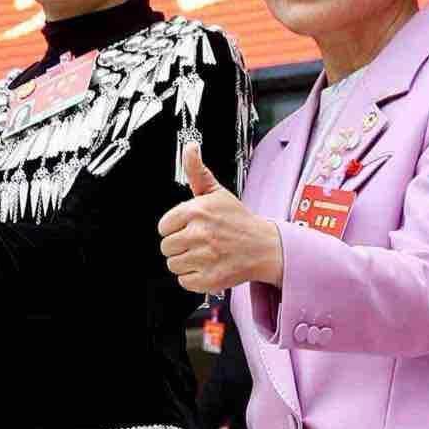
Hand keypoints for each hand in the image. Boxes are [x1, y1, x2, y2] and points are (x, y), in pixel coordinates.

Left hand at [155, 152, 282, 291]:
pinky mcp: (209, 278)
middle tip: (199, 242)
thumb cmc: (239, 221)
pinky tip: (208, 266)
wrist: (265, 247)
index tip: (189, 228)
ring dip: (186, 262)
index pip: (163, 226)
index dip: (175, 228)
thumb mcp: (217, 192)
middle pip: (166, 247)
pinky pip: (185, 281)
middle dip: (180, 245)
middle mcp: (200, 233)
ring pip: (173, 265)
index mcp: (198, 211)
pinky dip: (195, 277)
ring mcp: (205, 257)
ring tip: (204, 254)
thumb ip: (197, 171)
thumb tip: (190, 147)